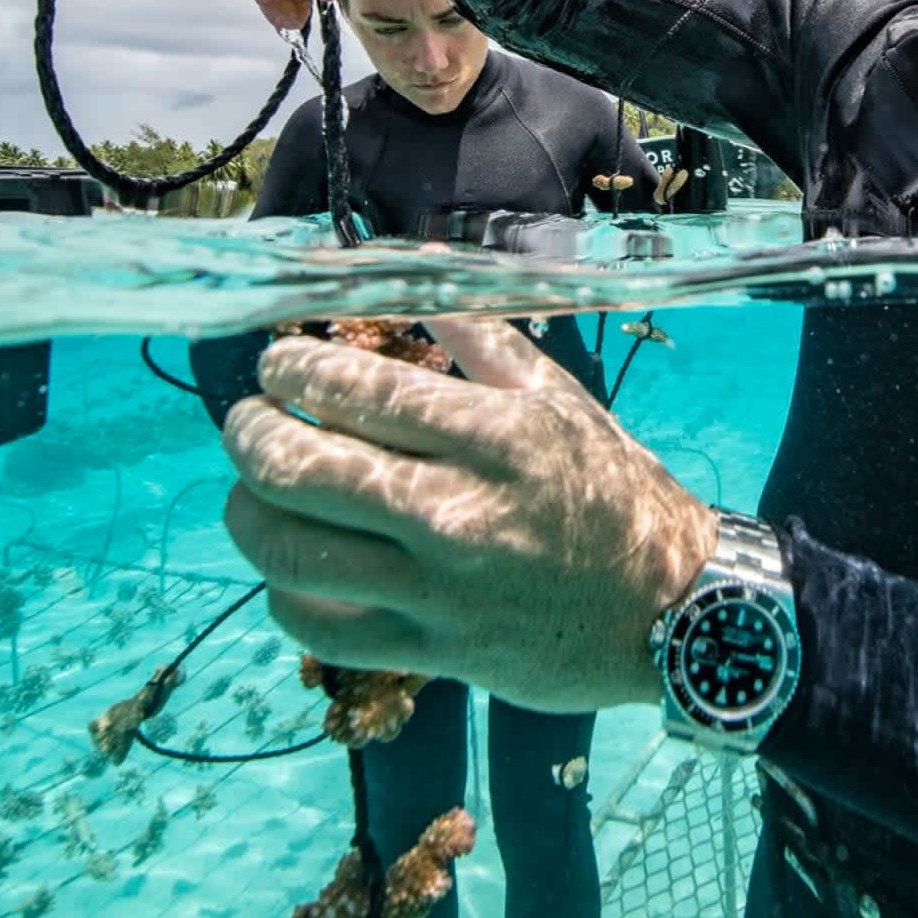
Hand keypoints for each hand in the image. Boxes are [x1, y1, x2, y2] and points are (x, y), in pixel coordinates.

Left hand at [221, 319, 718, 709]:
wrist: (671, 610)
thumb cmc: (614, 492)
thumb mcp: (558, 398)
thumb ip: (478, 333)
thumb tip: (416, 263)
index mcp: (492, 436)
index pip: (353, 388)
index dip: (291, 366)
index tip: (278, 361)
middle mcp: (456, 511)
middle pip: (296, 467)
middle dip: (247, 430)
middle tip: (248, 417)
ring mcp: (438, 591)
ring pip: (289, 552)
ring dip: (248, 510)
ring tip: (254, 488)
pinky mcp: (430, 654)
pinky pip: (318, 629)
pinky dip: (285, 592)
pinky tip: (295, 566)